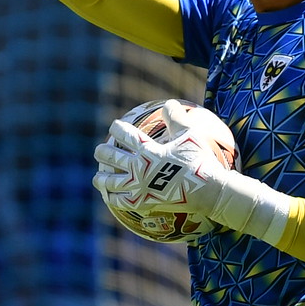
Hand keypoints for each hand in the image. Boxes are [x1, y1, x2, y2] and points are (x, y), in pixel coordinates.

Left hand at [91, 103, 207, 211]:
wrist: (207, 190)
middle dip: (103, 153)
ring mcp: (140, 187)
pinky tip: (109, 198)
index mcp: (148, 150)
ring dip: (102, 178)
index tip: (114, 127)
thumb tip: (169, 102)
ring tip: (97, 178)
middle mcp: (140, 168)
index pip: (127, 136)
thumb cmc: (200, 160)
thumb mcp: (190, 135)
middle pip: (114, 158)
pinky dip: (112, 199)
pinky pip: (122, 201)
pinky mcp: (143, 203)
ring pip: (112, 182)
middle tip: (98, 151)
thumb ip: (176, 118)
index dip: (118, 130)